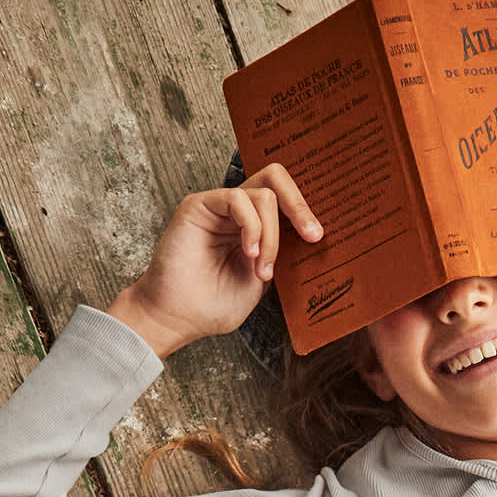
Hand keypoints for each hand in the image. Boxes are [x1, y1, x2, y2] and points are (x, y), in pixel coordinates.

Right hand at [106, 165, 322, 356]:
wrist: (178, 317)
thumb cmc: (213, 306)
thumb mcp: (260, 282)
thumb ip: (279, 256)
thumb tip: (310, 237)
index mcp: (254, 228)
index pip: (283, 201)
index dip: (304, 213)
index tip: (318, 239)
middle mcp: (238, 212)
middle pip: (276, 179)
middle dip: (300, 205)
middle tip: (313, 234)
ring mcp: (219, 207)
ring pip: (263, 195)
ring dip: (271, 236)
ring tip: (260, 268)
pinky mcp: (200, 204)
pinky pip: (238, 199)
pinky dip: (252, 228)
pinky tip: (249, 254)